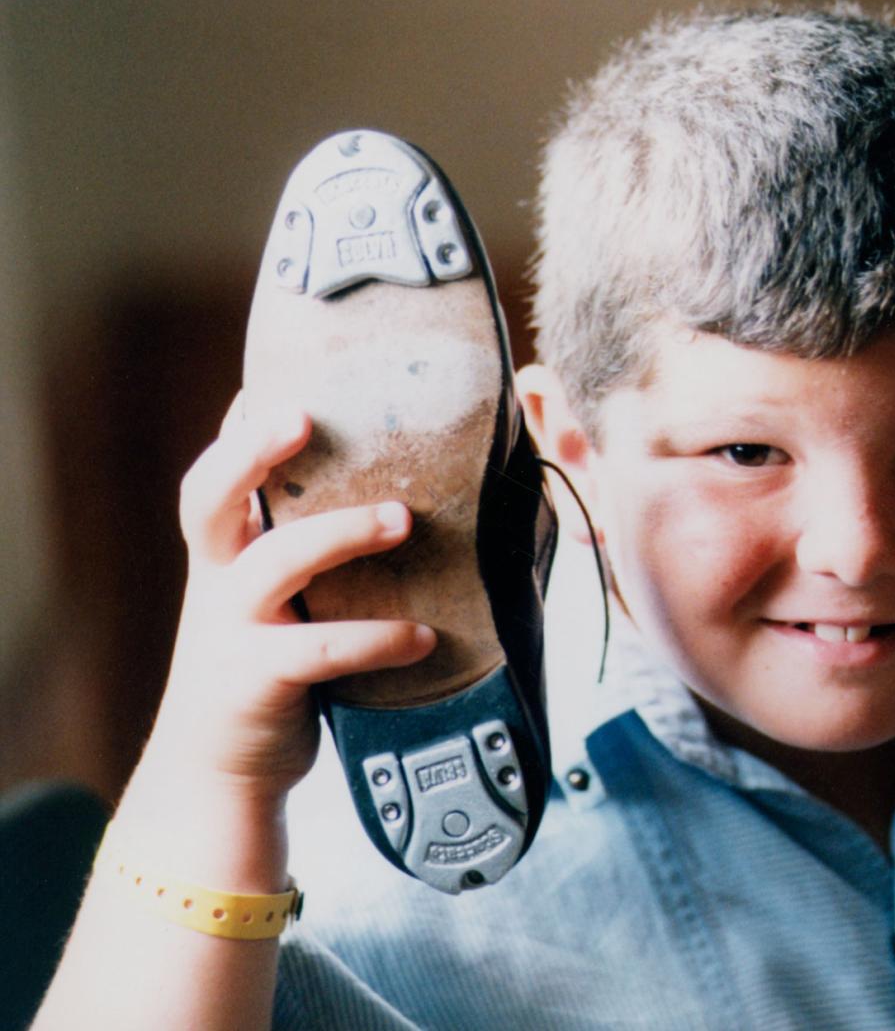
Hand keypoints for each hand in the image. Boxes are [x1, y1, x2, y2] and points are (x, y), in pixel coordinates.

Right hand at [137, 394, 436, 807]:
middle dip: (251, 453)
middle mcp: (217, 581)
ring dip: (341, 534)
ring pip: (276, 563)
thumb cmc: (270, 668)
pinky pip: (321, 649)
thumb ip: (311, 552)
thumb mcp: (279, 603)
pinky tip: (425, 636)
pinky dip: (379, 637)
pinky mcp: (257, 681)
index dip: (240, 426)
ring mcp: (230, 630)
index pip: (218, 473)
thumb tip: (410, 495)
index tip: (286, 380)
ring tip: (402, 521)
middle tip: (305, 420)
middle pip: (210, 499)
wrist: (220, 772)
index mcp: (225, 554)